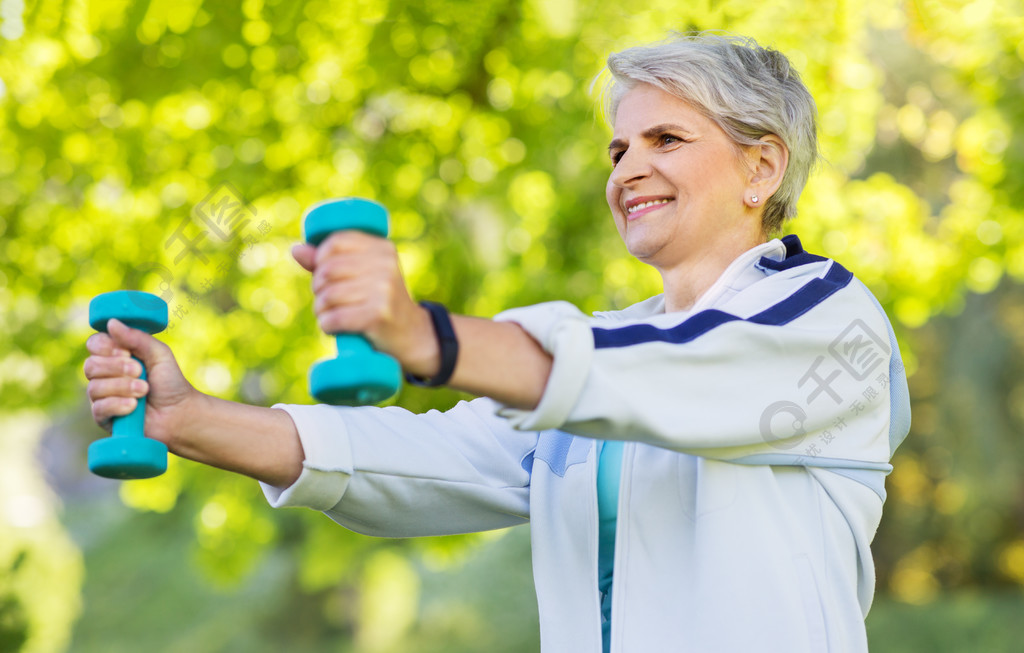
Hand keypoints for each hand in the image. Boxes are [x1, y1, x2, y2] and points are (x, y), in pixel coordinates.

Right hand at [84, 319, 199, 448]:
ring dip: (123, 387)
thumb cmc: (170, 382)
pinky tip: (133, 406)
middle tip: (140, 371)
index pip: (94, 344)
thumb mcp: (159, 354)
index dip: (106, 347)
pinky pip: (99, 408)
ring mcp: (102, 396)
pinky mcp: (103, 417)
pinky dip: (118, 405)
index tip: (127, 352)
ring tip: (144, 390)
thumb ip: (138, 338)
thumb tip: (112, 323)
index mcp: (115, 356)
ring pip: (94, 388)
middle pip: (90, 365)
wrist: (180, 412)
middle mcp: (104, 375)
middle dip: (117, 368)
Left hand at [292, 233, 436, 371]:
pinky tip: (333, 327)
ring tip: (331, 315)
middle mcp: (385, 265)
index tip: (325, 274)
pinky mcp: (378, 315)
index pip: (336, 242)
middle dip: (318, 288)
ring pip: (327, 296)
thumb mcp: (364, 275)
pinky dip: (327, 325)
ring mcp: (383, 290)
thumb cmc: (380, 302)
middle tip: (328, 300)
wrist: (413, 336)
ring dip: (321, 310)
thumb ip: (330, 261)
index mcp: (382, 249)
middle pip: (327, 270)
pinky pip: (334, 318)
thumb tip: (296, 249)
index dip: (321, 258)